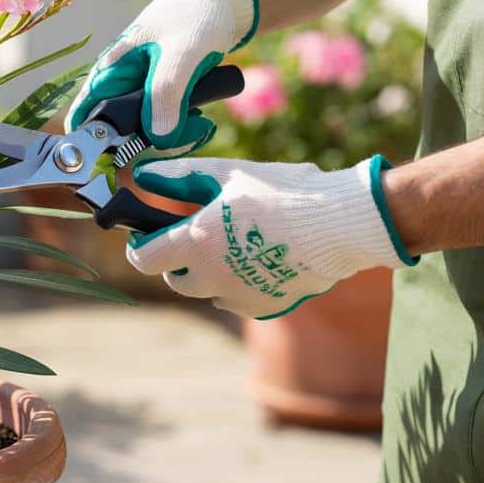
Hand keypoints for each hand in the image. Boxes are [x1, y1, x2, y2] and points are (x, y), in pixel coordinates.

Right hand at [65, 0, 257, 151]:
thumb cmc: (194, 16)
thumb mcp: (181, 55)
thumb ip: (166, 94)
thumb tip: (158, 137)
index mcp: (109, 71)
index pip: (83, 117)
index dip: (96, 144)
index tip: (127, 158)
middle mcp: (119, 85)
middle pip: (119, 135)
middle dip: (152, 143)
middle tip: (186, 132)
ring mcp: (141, 92)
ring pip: (146, 134)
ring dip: (174, 137)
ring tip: (201, 123)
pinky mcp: (161, 97)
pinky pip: (165, 126)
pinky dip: (183, 129)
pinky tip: (202, 121)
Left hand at [125, 155, 415, 318]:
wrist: (340, 224)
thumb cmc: (282, 192)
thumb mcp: (227, 174)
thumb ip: (180, 176)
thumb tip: (143, 176)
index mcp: (196, 244)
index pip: (144, 258)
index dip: (143, 246)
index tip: (152, 234)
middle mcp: (211, 278)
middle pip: (176, 279)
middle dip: (180, 261)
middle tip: (202, 236)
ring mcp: (237, 297)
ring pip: (208, 291)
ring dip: (212, 273)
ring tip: (239, 243)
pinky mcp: (263, 308)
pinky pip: (238, 300)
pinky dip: (241, 284)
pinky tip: (262, 258)